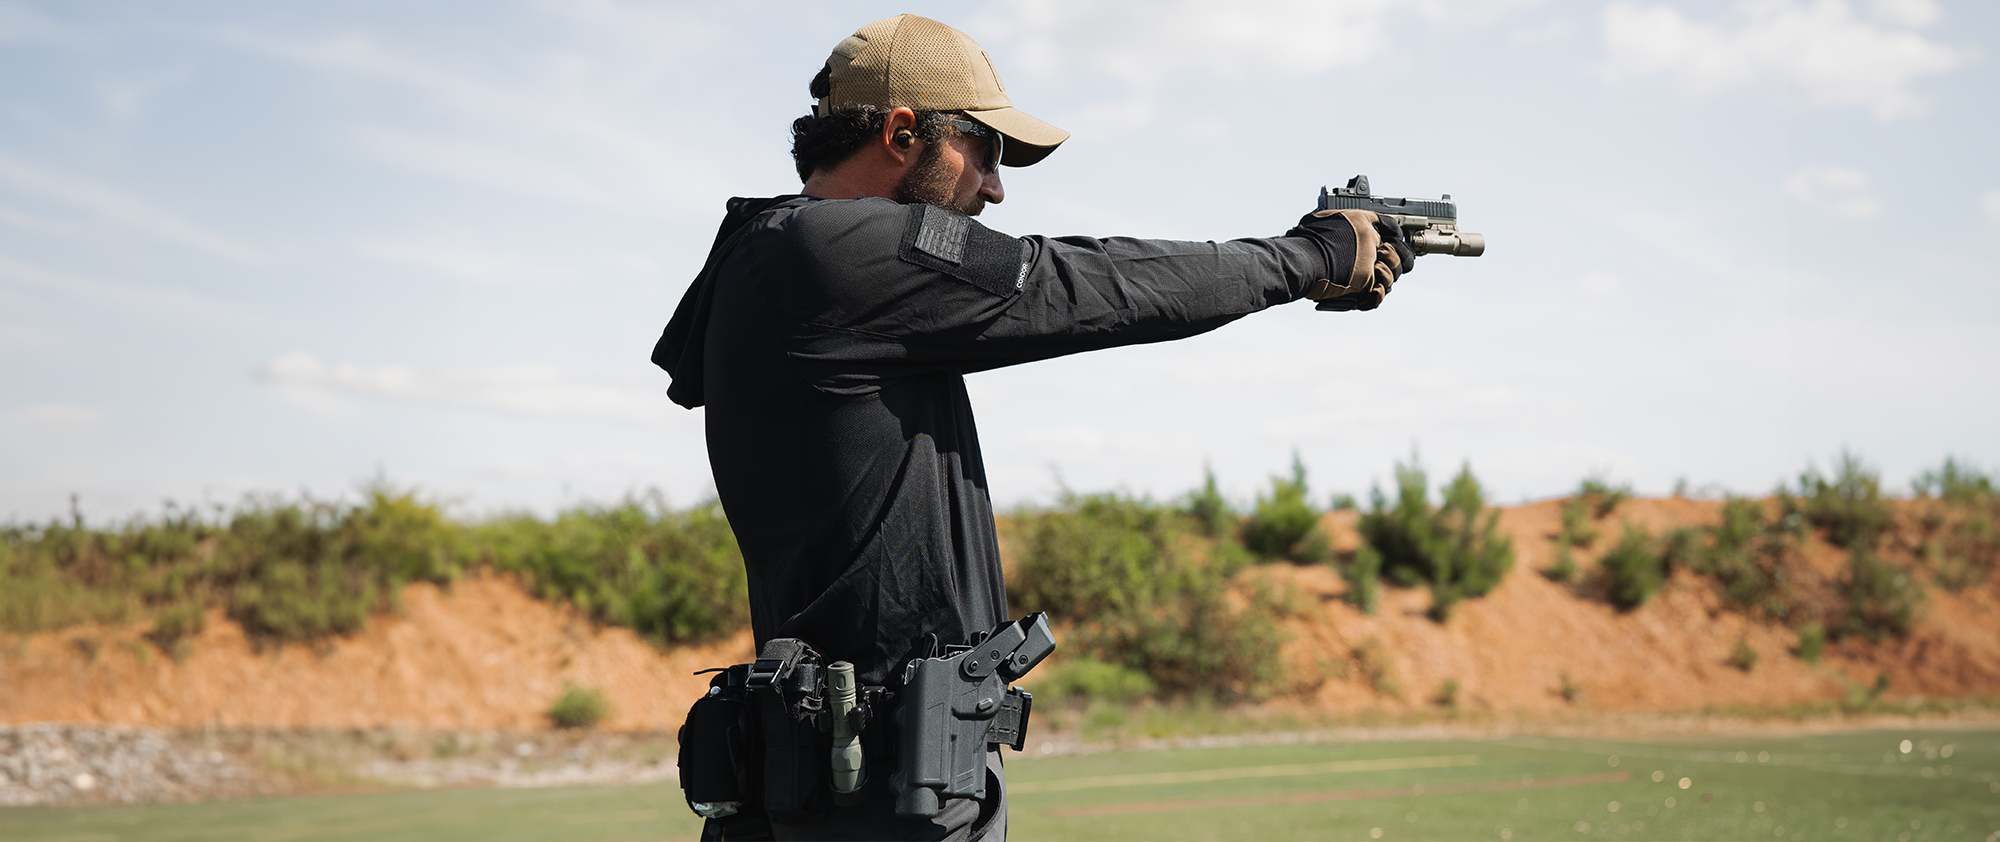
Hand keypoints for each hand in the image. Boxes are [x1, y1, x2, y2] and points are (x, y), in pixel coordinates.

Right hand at [1288, 209, 1415, 310]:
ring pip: (1392, 273)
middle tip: (1389, 267)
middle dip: (1396, 260)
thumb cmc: (1303, 241)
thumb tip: (1328, 226)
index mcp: (1360, 220)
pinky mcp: (1367, 280)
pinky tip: (1368, 295)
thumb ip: (1335, 224)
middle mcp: (1370, 237)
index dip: (1394, 235)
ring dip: (1383, 280)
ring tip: (1371, 283)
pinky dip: (1373, 297)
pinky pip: (1379, 293)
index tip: (1393, 242)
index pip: (1390, 225)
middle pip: (1398, 250)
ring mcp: (1370, 259)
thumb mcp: (1320, 221)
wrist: (1302, 259)